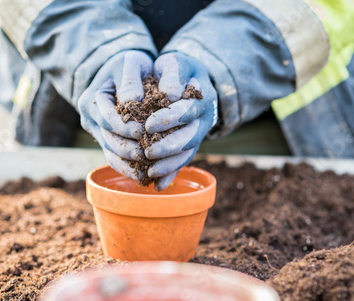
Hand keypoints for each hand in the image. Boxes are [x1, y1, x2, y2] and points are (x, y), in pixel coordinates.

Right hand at [78, 51, 152, 180]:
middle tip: (151, 154)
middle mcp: (90, 119)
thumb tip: (132, 101)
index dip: (125, 127)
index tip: (144, 131)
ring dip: (130, 165)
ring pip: (112, 154)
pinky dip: (130, 169)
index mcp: (91, 100)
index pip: (107, 118)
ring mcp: (98, 133)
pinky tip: (147, 175)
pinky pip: (116, 160)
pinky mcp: (107, 142)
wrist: (124, 70)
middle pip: (109, 140)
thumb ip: (130, 81)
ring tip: (151, 170)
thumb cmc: (130, 64)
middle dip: (130, 149)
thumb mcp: (130, 63)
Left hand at [145, 53, 217, 190]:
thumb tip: (169, 94)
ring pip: (188, 153)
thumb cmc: (174, 69)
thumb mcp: (174, 62)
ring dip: (170, 165)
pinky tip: (158, 185)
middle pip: (190, 137)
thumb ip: (172, 73)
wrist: (186, 79)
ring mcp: (198, 134)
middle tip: (148, 153)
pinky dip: (171, 174)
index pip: (188, 110)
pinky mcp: (190, 145)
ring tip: (150, 172)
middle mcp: (204, 118)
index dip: (169, 118)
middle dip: (169, 147)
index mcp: (202, 96)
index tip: (148, 123)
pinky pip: (183, 162)